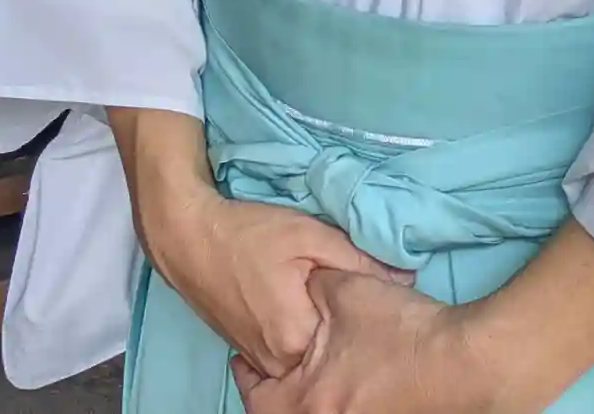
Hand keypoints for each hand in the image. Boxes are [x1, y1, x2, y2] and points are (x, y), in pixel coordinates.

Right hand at [149, 192, 411, 380]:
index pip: (347, 345)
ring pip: (302, 356)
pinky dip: (294, 333)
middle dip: (340, 332)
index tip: (371, 300)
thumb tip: (408, 278)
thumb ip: (360, 260)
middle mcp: (274, 361)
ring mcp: (255, 357)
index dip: (362, 321)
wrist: (185, 233)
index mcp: (295, 339)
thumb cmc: (247, 232)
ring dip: (316, 333)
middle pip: (324, 355)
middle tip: (347, 297)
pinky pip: (280, 351)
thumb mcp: (310, 235)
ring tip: (322, 300)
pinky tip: (297, 304)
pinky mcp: (243, 347)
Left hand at [231, 268, 473, 413]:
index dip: (245, 376)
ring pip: (314, 413)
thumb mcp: (341, 289)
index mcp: (308, 402)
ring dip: (306, 394)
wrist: (461, 362)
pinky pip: (338, 413)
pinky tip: (342, 375)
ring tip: (306, 367)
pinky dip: (331, 398)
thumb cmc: (398, 331)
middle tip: (270, 366)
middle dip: (274, 391)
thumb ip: (308, 288)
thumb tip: (298, 287)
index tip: (243, 359)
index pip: (256, 400)